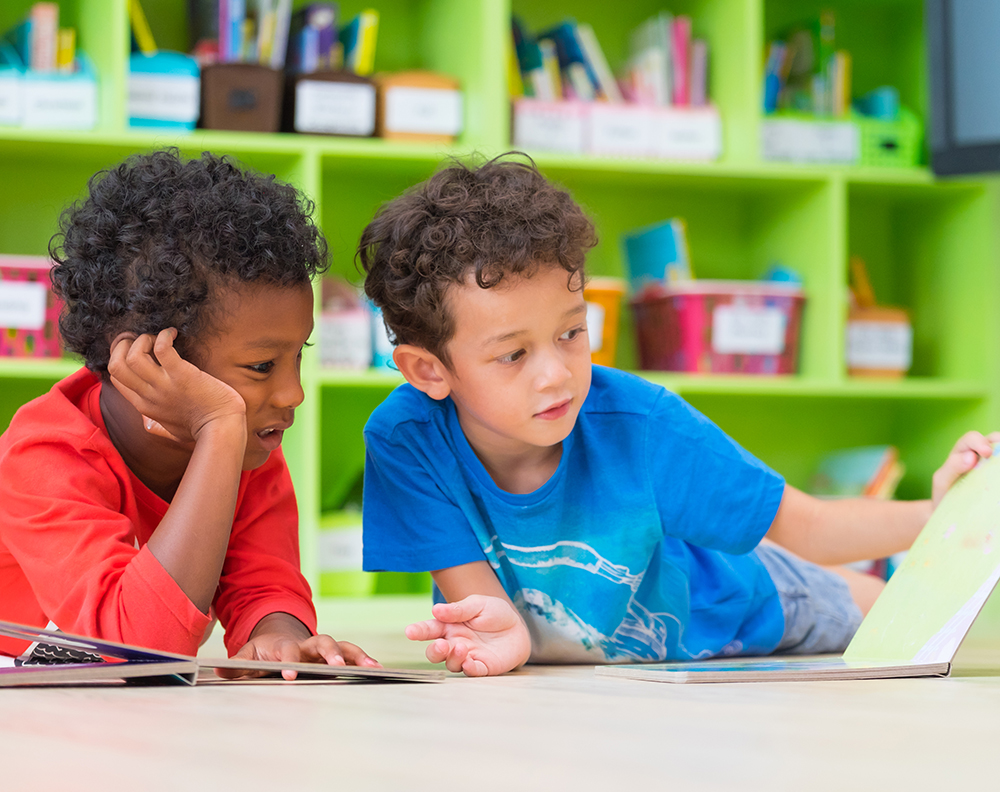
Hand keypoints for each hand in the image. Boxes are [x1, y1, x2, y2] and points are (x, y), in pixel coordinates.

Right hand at [108, 328, 246, 444]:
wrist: (221, 428)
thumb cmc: (202, 428)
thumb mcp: (171, 430)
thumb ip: (156, 426)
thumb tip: (146, 422)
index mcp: (144, 406)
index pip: (116, 378)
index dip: (120, 358)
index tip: (135, 348)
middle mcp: (149, 395)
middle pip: (115, 366)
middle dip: (123, 345)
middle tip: (141, 338)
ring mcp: (164, 385)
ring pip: (133, 356)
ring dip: (143, 340)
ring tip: (158, 337)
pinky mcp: (182, 375)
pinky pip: (162, 349)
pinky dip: (164, 336)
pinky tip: (173, 334)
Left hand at [216, 632, 380, 680]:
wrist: (278, 637)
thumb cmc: (263, 652)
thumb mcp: (247, 656)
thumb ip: (236, 663)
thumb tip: (218, 668)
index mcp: (286, 645)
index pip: (289, 652)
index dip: (290, 662)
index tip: (290, 676)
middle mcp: (308, 645)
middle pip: (323, 642)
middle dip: (331, 654)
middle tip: (337, 668)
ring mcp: (323, 650)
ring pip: (343, 647)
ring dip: (357, 656)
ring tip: (372, 667)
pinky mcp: (335, 657)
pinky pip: (353, 656)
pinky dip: (365, 661)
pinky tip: (379, 670)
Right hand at [405, 595, 530, 676]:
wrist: (518, 627)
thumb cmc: (495, 613)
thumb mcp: (478, 604)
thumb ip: (458, 609)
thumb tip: (435, 610)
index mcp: (450, 625)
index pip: (430, 629)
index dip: (419, 631)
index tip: (410, 631)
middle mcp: (455, 643)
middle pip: (435, 652)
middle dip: (434, 651)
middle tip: (440, 644)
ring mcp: (467, 656)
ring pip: (451, 664)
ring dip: (452, 658)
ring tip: (461, 647)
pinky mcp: (483, 667)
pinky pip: (472, 671)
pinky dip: (469, 668)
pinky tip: (469, 661)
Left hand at [932, 431, 999, 507]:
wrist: (948, 513)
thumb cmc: (944, 493)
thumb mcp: (942, 481)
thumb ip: (952, 467)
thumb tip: (971, 456)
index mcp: (963, 451)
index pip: (972, 438)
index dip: (980, 442)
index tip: (986, 453)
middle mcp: (979, 455)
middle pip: (994, 441)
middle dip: (999, 444)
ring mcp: (991, 467)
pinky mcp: (996, 478)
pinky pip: (999, 469)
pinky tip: (999, 480)